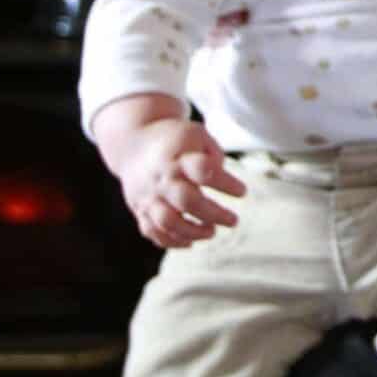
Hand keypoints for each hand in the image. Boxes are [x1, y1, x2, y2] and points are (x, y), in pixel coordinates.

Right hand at [113, 117, 244, 248]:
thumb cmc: (175, 141)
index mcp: (178, 156)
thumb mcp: (196, 135)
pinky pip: (152, 231)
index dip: (225, 183)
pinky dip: (172, 241)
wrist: (134, 145)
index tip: (243, 191)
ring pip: (167, 221)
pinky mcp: (140, 210)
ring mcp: (149, 196)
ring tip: (212, 232)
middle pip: (187, 200)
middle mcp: (162, 178)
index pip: (204, 170)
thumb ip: (213, 154)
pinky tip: (190, 242)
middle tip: (233, 221)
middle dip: (213, 214)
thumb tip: (221, 176)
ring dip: (192, 232)